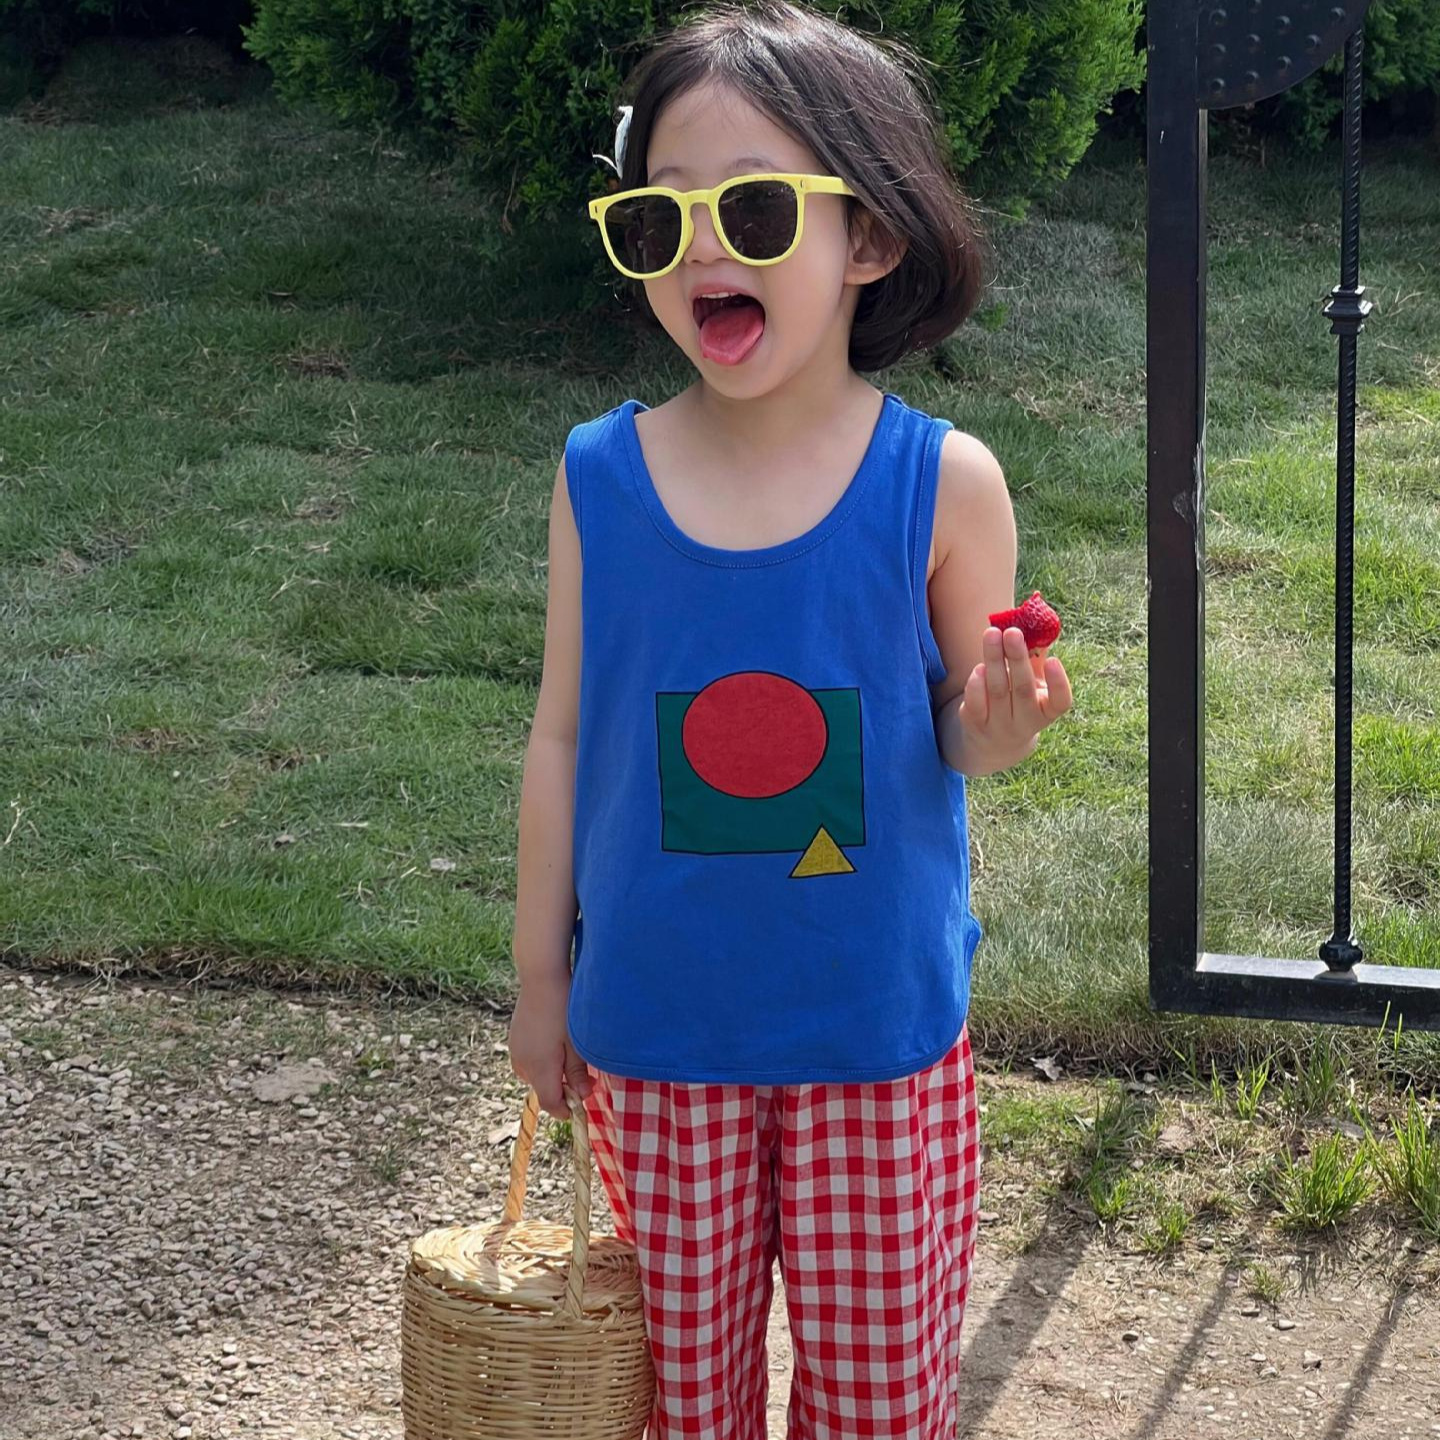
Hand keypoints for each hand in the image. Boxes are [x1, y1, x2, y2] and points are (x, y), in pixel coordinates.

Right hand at [507, 975, 594, 1121]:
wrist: (542, 978)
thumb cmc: (564, 1009)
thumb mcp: (577, 1044)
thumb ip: (578, 1073)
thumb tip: (582, 1097)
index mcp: (539, 1068)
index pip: (550, 1103)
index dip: (566, 1109)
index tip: (581, 1103)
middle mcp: (522, 1064)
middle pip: (542, 1090)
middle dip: (561, 1088)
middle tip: (584, 1072)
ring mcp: (515, 1052)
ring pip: (535, 1076)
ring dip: (551, 1073)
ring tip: (568, 1052)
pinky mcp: (514, 1040)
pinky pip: (528, 1061)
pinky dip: (542, 1061)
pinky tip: (554, 1041)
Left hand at [956, 625, 1072, 768]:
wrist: (995, 741)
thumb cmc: (1018, 699)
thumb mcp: (1033, 682)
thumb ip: (1036, 655)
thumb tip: (1038, 618)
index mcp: (1046, 711)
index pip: (1059, 702)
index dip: (1059, 683)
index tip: (1054, 661)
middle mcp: (1025, 722)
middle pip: (1022, 690)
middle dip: (1017, 659)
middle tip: (1012, 632)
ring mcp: (999, 726)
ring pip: (997, 691)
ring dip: (993, 660)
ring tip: (991, 634)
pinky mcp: (975, 725)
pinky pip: (975, 703)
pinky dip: (976, 684)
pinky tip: (979, 666)